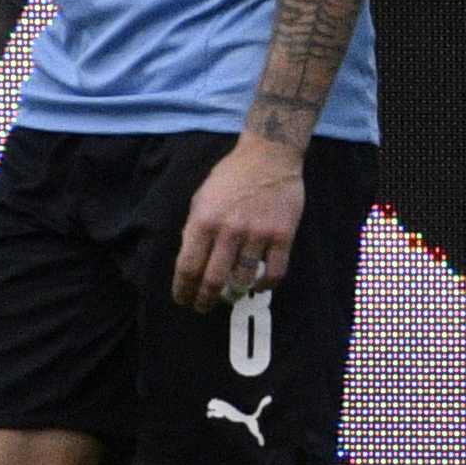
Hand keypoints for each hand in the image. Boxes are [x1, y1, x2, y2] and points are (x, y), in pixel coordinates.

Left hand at [171, 134, 305, 313]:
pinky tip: (258, 285)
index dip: (183, 289)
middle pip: (213, 279)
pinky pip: (275, 271)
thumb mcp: (201, 199)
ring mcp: (257, 234)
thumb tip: (192, 261)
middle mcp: (229, 231)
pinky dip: (265, 284)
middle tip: (203, 307)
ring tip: (230, 297)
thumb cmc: (230, 177)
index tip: (183, 299)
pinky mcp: (283, 235)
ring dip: (234, 294)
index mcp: (203, 221)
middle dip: (205, 299)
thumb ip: (195, 229)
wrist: (269, 157)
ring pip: (243, 279)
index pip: (188, 267)